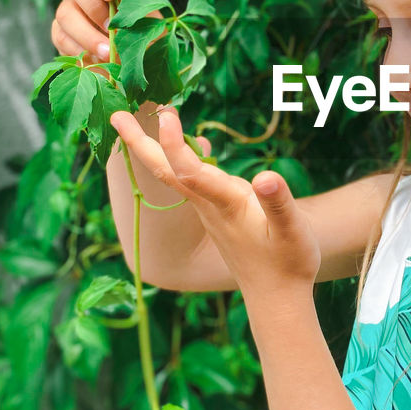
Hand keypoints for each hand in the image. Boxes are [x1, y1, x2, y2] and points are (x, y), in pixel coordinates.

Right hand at [51, 0, 162, 74]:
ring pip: (65, 12)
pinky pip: (61, 37)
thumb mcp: (149, 20)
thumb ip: (136, 3)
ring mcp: (70, 10)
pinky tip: (96, 60)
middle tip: (111, 27)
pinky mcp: (62, 33)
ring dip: (87, 33)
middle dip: (93, 5)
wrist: (137, 65)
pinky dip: (79, 50)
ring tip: (108, 51)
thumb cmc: (146, 36)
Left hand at [108, 103, 320, 300]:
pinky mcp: (214, 213)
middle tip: (117, 114)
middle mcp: (210, 206)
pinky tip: (172, 148)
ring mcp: (208, 210)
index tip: (166, 113)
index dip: (176, 143)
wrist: (276, 296)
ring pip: (172, 175)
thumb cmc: (288, 262)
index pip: (191, 171)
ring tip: (133, 122)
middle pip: (166, 171)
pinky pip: (184, 180)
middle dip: (139, 143)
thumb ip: (279, 203)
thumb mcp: (293, 231)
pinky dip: (172, 159)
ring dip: (151, 148)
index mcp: (226, 205)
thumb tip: (265, 177)